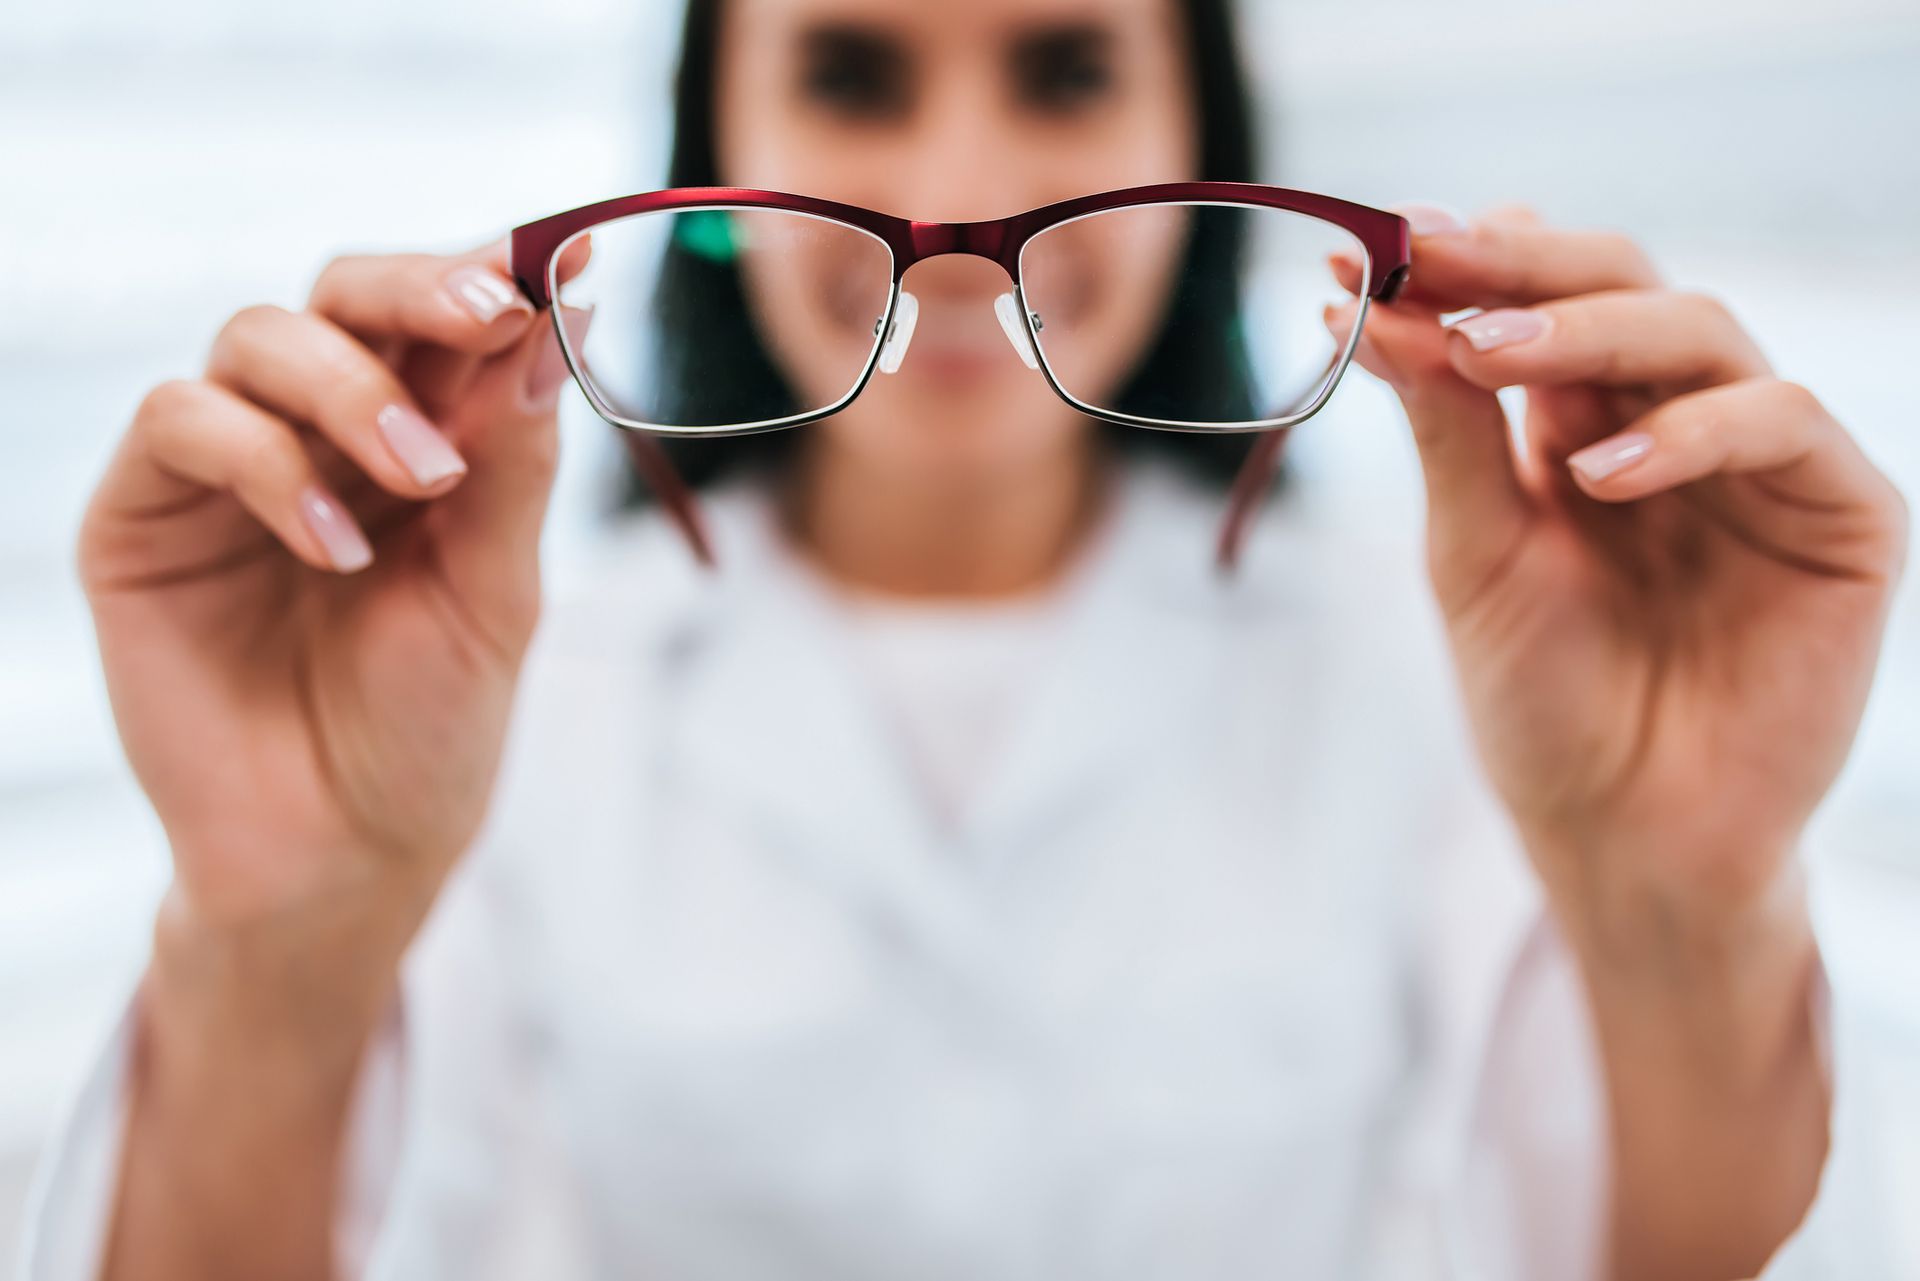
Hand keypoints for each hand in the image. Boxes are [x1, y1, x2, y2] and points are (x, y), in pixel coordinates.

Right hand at [79, 238, 587, 962]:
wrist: (344, 853)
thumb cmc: (430, 725)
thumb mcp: (496, 590)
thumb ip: (514, 459)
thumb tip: (564, 316)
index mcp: (420, 438)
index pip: (443, 318)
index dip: (495, 274)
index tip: (562, 260)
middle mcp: (319, 433)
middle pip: (346, 291)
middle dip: (422, 288)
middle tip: (490, 313)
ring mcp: (227, 467)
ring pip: (260, 336)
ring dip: (352, 386)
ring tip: (421, 478)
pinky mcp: (143, 516)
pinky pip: (183, 421)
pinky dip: (266, 462)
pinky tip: (334, 546)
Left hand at [1325, 204, 1907, 941]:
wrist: (1623, 836)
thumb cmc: (1543, 702)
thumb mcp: (1474, 554)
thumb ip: (1447, 431)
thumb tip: (1378, 305)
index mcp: (1584, 425)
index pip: (1538, 304)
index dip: (1464, 265)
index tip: (1373, 242)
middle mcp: (1677, 423)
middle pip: (1621, 286)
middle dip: (1520, 267)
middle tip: (1430, 253)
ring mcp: (1763, 463)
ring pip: (1699, 331)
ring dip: (1586, 329)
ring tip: (1486, 353)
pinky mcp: (1842, 516)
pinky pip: (1782, 423)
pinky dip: (1692, 431)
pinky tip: (1601, 473)